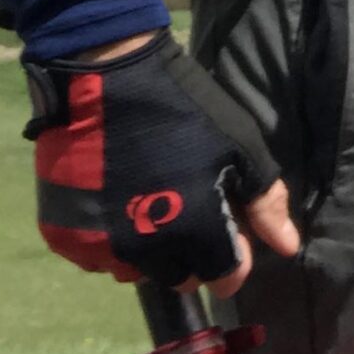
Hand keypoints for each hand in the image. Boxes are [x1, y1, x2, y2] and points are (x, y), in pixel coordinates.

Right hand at [23, 30, 301, 295]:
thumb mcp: (240, 149)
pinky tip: (117, 200)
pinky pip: (98, 255)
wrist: (105, 76)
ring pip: (137, 270)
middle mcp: (147, 255)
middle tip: (188, 208)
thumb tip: (288, 247)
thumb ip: (266, 203)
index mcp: (195, 236)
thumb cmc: (183, 110)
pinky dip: (111, 237)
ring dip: (150, 249)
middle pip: (181, 277)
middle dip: (194, 253)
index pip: (225, 277)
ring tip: (150, 202)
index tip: (229, 227)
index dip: (234, 255)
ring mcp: (101, 249)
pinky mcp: (65, 237)